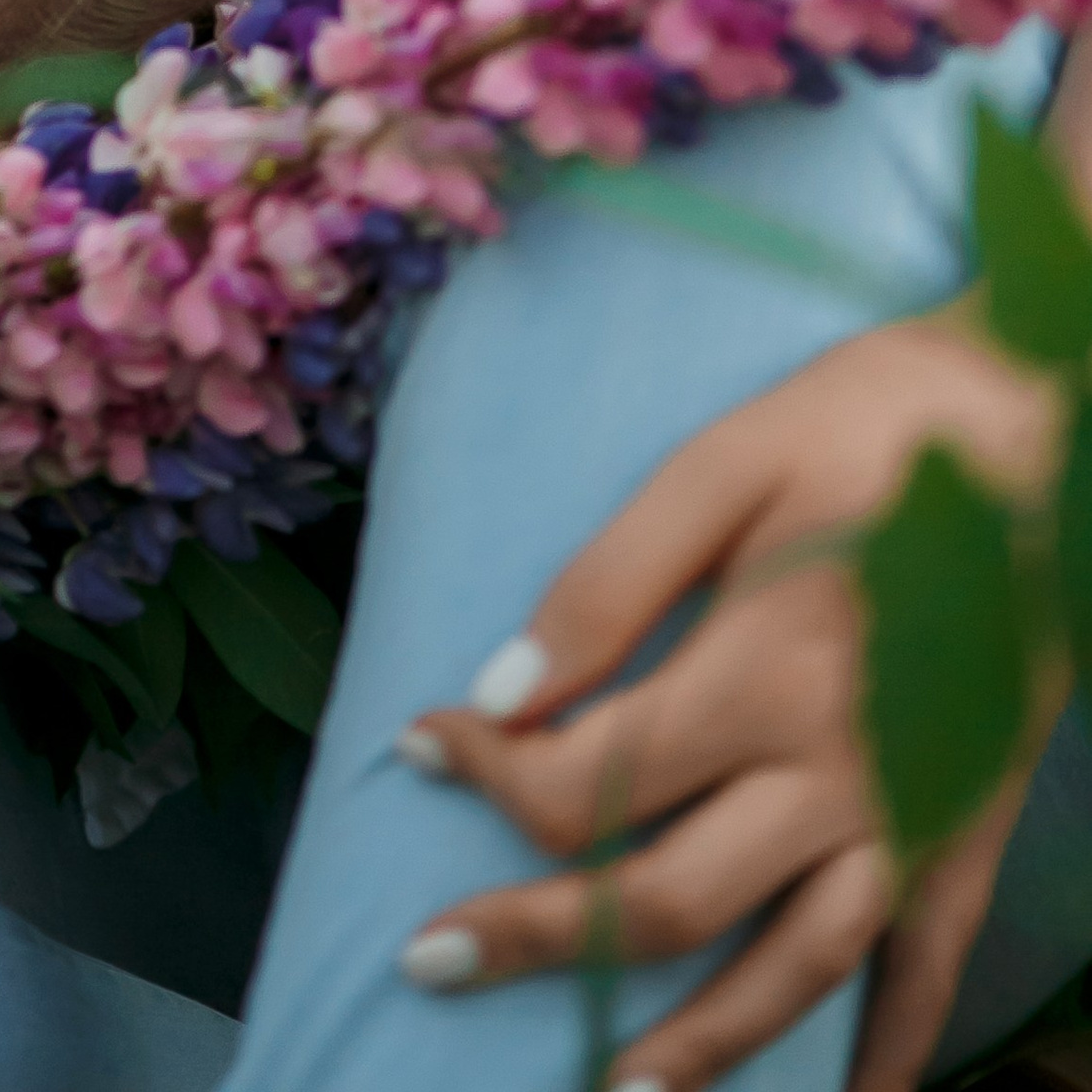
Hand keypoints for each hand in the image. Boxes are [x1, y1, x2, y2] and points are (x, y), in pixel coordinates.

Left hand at [398, 310, 1064, 1091]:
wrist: (1045, 425)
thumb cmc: (872, 425)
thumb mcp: (724, 462)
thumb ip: (609, 583)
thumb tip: (501, 690)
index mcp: (763, 675)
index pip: (591, 779)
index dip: (487, 773)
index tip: (420, 743)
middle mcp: (836, 775)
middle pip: (666, 902)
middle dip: (537, 937)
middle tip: (429, 958)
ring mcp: (913, 818)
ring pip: (792, 973)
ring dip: (699, 1047)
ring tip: (610, 1090)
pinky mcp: (971, 828)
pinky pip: (929, 969)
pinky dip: (893, 1052)